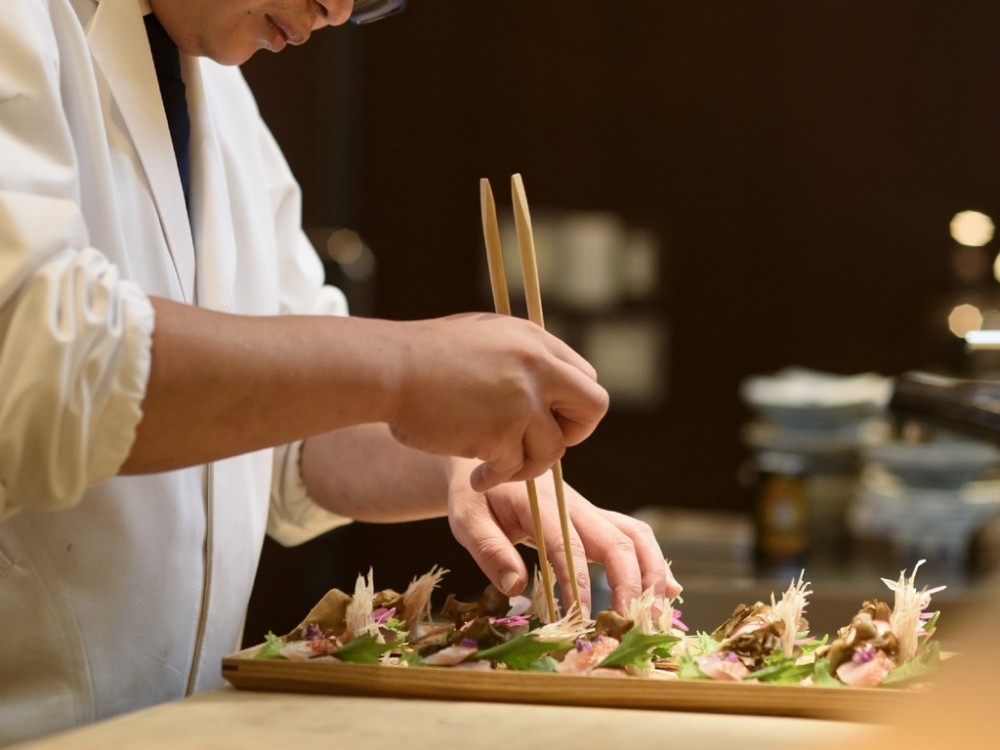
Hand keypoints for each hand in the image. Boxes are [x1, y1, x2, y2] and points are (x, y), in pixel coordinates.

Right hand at [387, 314, 607, 491]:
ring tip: (496, 467)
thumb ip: (520, 359)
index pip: (584, 378)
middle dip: (573, 434)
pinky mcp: (501, 431)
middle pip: (593, 408)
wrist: (388, 368)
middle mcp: (537, 366)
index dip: (571, 406)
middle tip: (540, 446)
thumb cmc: (423, 356)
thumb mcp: (483, 338)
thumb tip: (546, 384)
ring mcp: (522, 399)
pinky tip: (476, 478)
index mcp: (534, 341)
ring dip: (526, 465)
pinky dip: (494, 479)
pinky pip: (514, 468)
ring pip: (553, 449)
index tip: (548, 421)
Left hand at [445, 461, 681, 617]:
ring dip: (651, 573)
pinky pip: (632, 537)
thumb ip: (490, 550)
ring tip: (657, 613)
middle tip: (628, 624)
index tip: (582, 618)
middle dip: (630, 584)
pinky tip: (667, 591)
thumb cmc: (475, 493)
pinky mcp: (595, 521)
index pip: (568, 546)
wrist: (487, 461)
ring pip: (635, 536)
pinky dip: (653, 563)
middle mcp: (575, 506)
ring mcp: (589, 512)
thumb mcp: (468, 519)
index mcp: (542, 503)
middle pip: (617, 541)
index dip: (578, 584)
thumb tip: (515, 587)